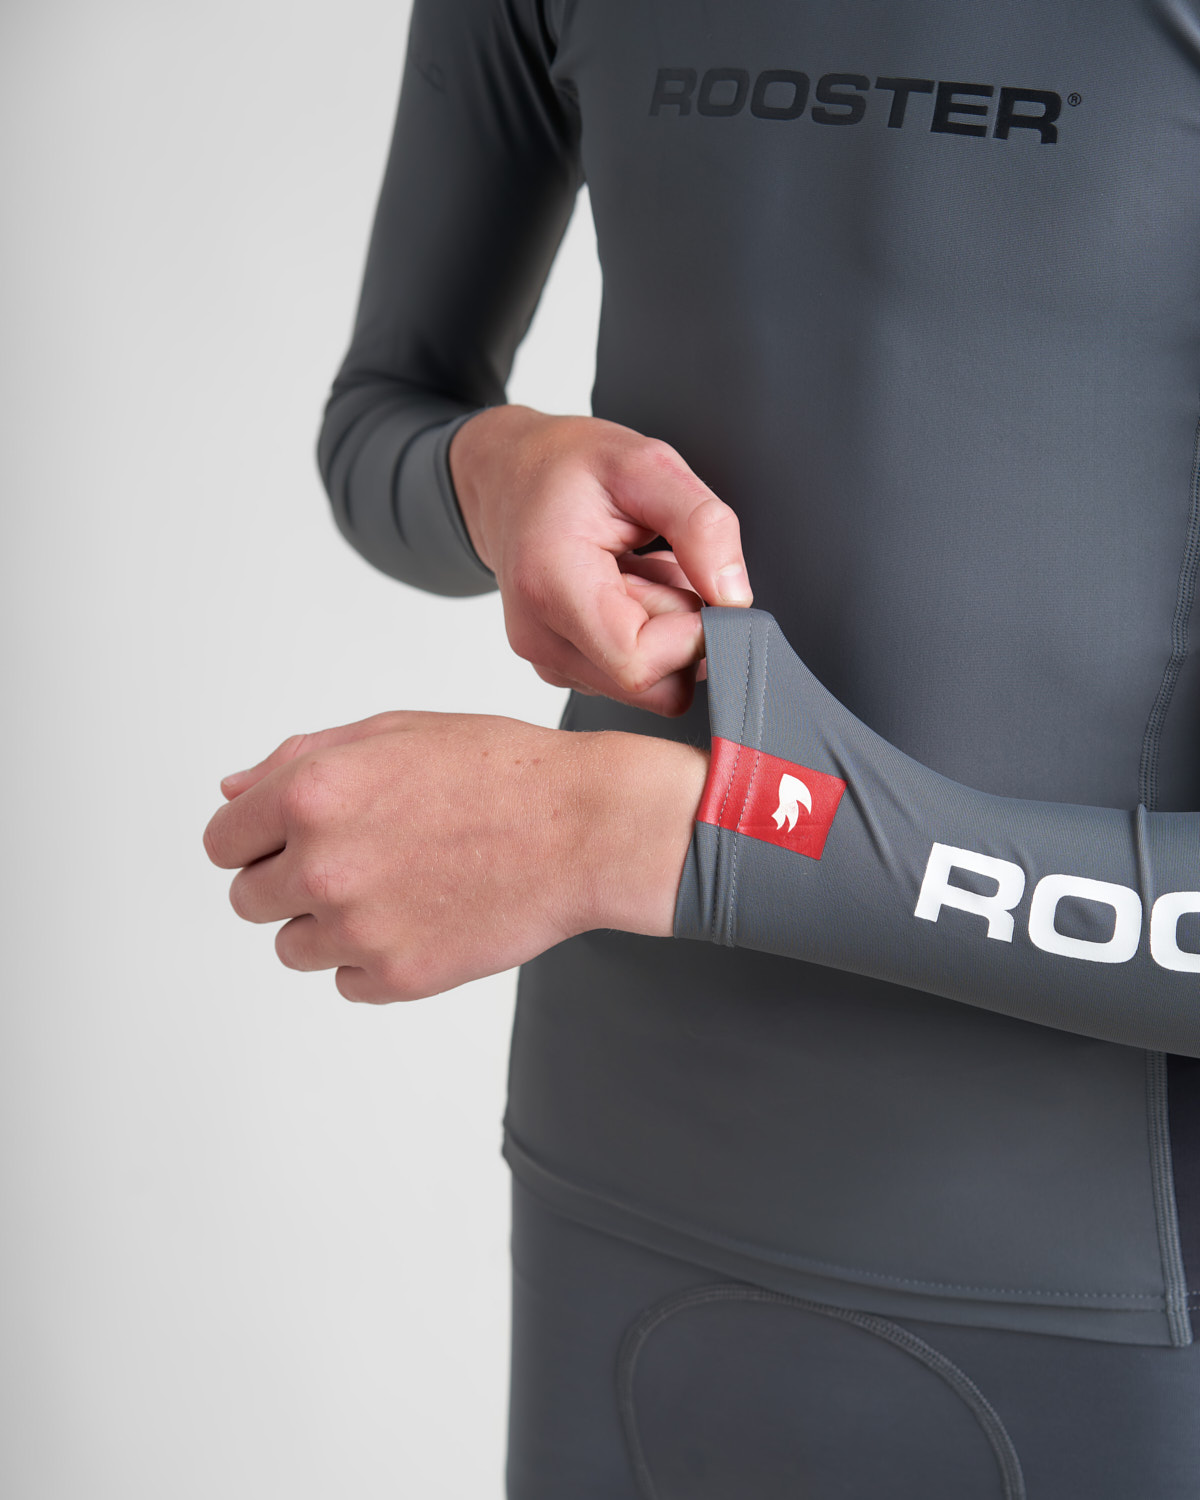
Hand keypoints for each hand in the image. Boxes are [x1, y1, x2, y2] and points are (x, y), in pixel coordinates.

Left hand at [204, 712, 707, 1002]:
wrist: (583, 828)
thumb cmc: (499, 771)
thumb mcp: (392, 732)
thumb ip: (297, 761)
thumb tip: (232, 793)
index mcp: (310, 795)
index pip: (222, 842)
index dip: (254, 838)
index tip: (285, 841)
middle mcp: (322, 866)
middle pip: (247, 899)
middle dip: (287, 881)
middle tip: (357, 860)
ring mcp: (358, 929)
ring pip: (292, 947)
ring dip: (327, 925)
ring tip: (395, 888)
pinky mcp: (396, 978)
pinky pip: (345, 982)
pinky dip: (373, 959)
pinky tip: (421, 917)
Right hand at [449, 406, 750, 715]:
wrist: (509, 477)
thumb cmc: (566, 468)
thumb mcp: (646, 465)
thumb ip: (700, 525)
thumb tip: (734, 597)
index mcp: (550, 586)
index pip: (640, 664)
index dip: (692, 634)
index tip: (700, 582)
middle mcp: (541, 638)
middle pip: (652, 686)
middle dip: (682, 630)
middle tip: (664, 565)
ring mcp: (549, 659)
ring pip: (649, 686)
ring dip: (666, 630)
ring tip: (638, 569)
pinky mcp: (563, 667)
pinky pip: (632, 675)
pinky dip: (648, 634)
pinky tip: (626, 588)